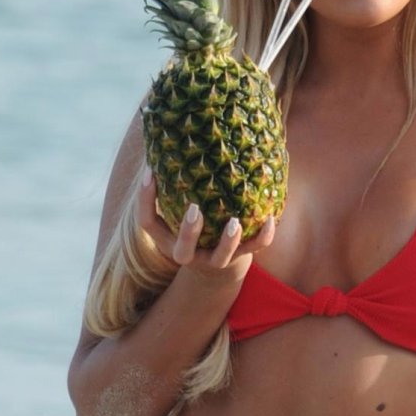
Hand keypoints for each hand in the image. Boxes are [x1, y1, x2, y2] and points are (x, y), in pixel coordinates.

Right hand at [137, 169, 275, 276]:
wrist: (215, 268)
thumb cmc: (192, 229)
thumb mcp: (174, 215)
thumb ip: (169, 189)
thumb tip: (160, 146)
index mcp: (168, 241)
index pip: (148, 223)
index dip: (145, 199)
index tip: (150, 173)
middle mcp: (189, 254)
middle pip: (183, 250)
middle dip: (189, 232)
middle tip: (195, 210)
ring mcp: (215, 259)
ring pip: (222, 257)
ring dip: (229, 241)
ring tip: (235, 222)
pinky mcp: (240, 256)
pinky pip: (254, 249)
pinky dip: (263, 236)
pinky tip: (269, 218)